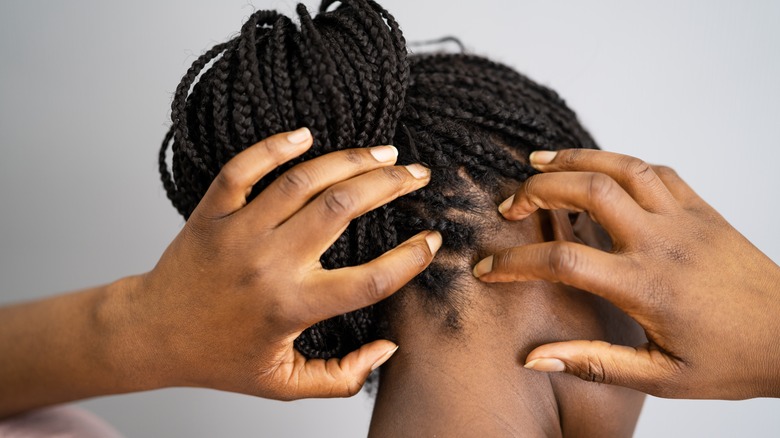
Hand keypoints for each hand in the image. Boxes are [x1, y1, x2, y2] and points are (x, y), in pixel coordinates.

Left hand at [116, 128, 440, 399]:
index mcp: (292, 307)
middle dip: (390, 185)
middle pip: (342, 209)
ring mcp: (239, 232)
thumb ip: (342, 377)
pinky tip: (306, 134)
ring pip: (303, 182)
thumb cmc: (219, 359)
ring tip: (383, 152)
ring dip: (350, 161)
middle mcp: (269, 263)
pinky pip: (244, 168)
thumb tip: (388, 349)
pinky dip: (274, 146)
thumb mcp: (284, 384)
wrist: (151, 334)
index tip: (430, 240)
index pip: (369, 280)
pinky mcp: (212, 212)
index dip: (409, 259)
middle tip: (416, 174)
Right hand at [473, 148, 779, 398]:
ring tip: (538, 162)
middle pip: (587, 191)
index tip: (487, 269)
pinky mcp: (701, 208)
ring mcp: (683, 218)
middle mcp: (660, 242)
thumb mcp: (660, 377)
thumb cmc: (731, 360)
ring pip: (620, 167)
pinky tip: (599, 170)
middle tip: (510, 203)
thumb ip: (593, 364)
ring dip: (573, 159)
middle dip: (537, 189)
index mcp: (645, 286)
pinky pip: (655, 170)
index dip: (515, 262)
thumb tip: (533, 359)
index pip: (563, 260)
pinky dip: (618, 162)